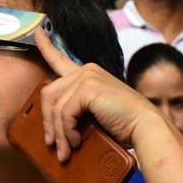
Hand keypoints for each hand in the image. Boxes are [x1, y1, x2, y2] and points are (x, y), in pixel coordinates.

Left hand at [34, 28, 158, 161]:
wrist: (144, 127)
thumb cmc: (124, 125)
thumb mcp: (95, 113)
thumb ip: (76, 110)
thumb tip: (53, 130)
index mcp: (89, 73)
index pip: (60, 58)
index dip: (46, 45)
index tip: (37, 31)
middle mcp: (86, 70)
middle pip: (48, 93)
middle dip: (48, 122)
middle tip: (52, 144)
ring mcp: (87, 77)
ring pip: (55, 106)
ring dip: (58, 132)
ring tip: (65, 151)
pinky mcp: (87, 88)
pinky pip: (64, 113)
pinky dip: (67, 131)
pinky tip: (76, 142)